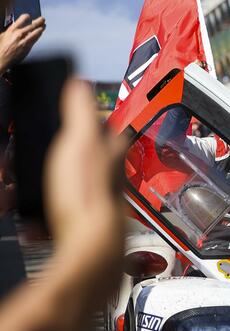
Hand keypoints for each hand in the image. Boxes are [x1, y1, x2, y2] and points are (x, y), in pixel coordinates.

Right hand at [0, 14, 44, 70]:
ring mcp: (24, 41)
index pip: (22, 19)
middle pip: (32, 25)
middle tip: (42, 19)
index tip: (29, 16)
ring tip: (44, 26)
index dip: (26, 16)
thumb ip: (11, 31)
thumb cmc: (0, 48)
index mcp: (11, 30)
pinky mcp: (28, 47)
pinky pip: (35, 39)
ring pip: (36, 32)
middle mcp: (18, 34)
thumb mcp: (3, 36)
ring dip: (41, 28)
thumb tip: (16, 28)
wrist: (1, 59)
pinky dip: (38, 35)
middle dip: (39, 21)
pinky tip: (40, 34)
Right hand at [43, 80, 124, 283]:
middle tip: (23, 166)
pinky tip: (30, 223)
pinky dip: (37, 218)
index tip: (64, 123)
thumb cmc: (86, 193)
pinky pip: (52, 216)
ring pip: (61, 188)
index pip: (103, 127)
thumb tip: (79, 83)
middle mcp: (110, 175)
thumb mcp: (79, 141)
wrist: (88, 247)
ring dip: (36, 190)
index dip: (83, 122)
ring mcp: (96, 200)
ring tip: (17, 194)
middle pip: (77, 160)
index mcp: (111, 151)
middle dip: (46, 162)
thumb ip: (80, 111)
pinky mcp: (81, 224)